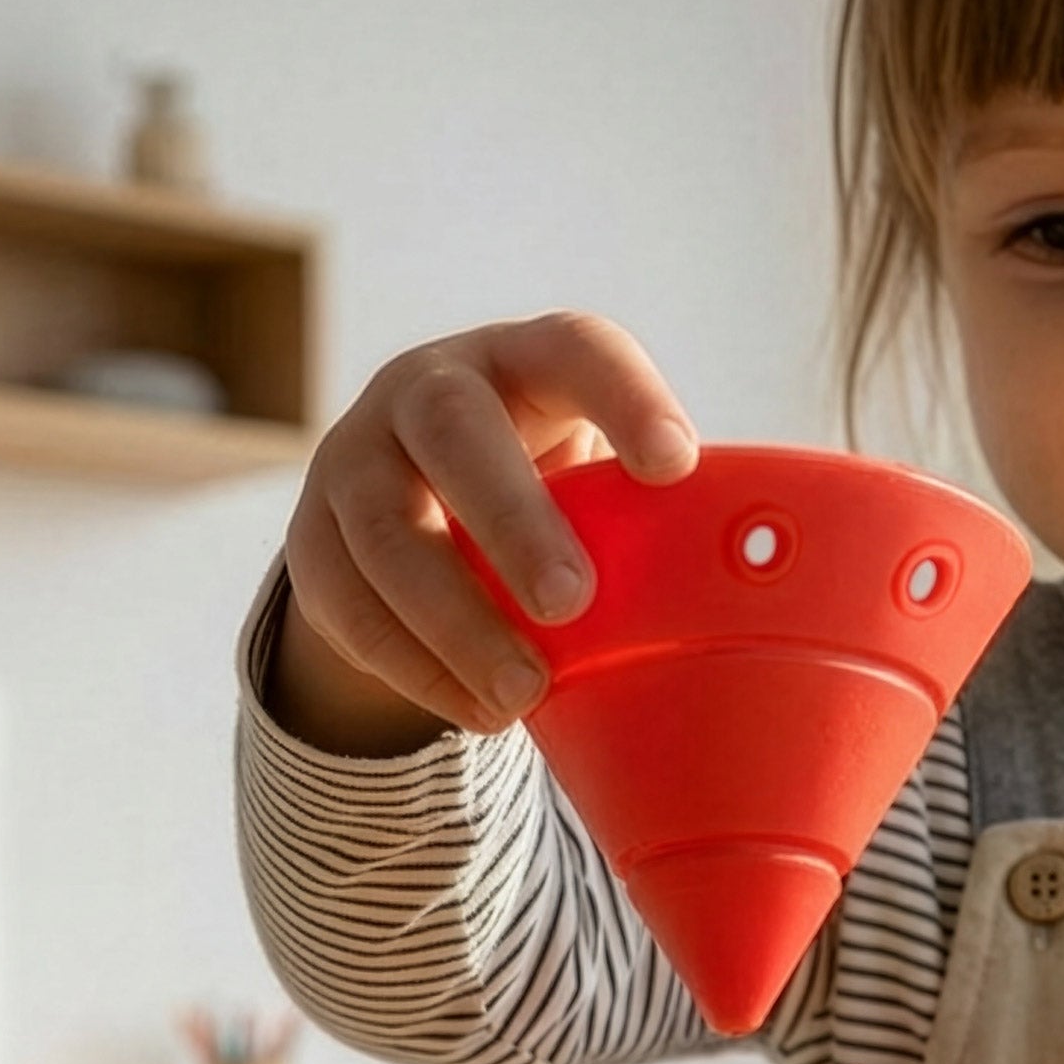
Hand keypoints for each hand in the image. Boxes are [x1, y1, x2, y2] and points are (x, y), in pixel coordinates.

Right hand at [269, 311, 698, 753]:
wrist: (415, 512)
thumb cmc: (549, 504)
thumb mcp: (595, 490)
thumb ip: (652, 528)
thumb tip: (751, 605)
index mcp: (524, 364)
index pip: (577, 350)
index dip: (625, 397)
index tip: (677, 467)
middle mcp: (428, 390)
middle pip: (453, 431)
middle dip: (511, 517)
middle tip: (572, 601)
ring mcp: (356, 457)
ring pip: (384, 528)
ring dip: (455, 618)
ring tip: (524, 694)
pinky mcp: (313, 539)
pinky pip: (347, 603)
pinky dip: (414, 666)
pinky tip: (477, 713)